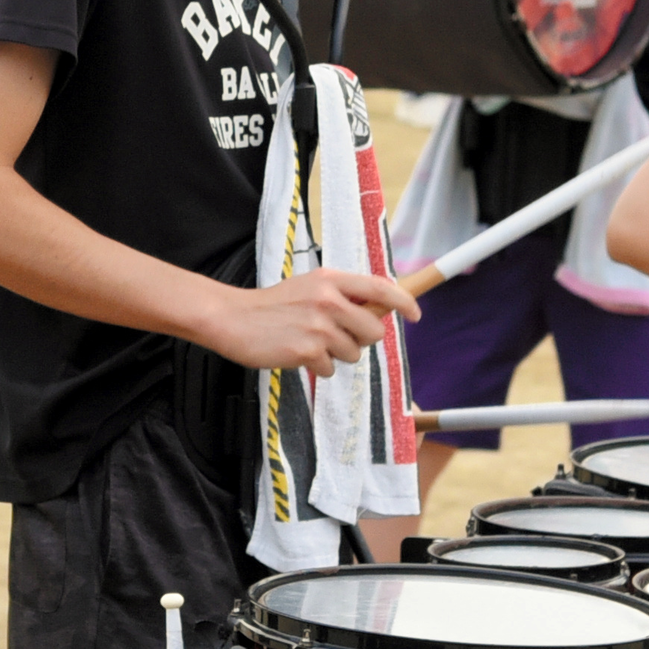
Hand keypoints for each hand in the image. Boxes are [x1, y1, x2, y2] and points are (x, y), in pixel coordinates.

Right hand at [204, 266, 417, 372]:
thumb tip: (378, 313)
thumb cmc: (272, 306)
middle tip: (334, 336)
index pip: (382, 288)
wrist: (232, 318)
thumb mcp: (309, 287)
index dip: (404, 303)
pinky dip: (317, 367)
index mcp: (332, 280)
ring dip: (335, 354)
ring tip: (309, 342)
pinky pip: (330, 368)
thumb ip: (342, 295)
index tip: (415, 315)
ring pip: (353, 352)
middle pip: (373, 330)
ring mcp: (319, 326)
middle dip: (360, 339)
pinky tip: (297, 353)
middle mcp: (329, 300)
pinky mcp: (307, 350)